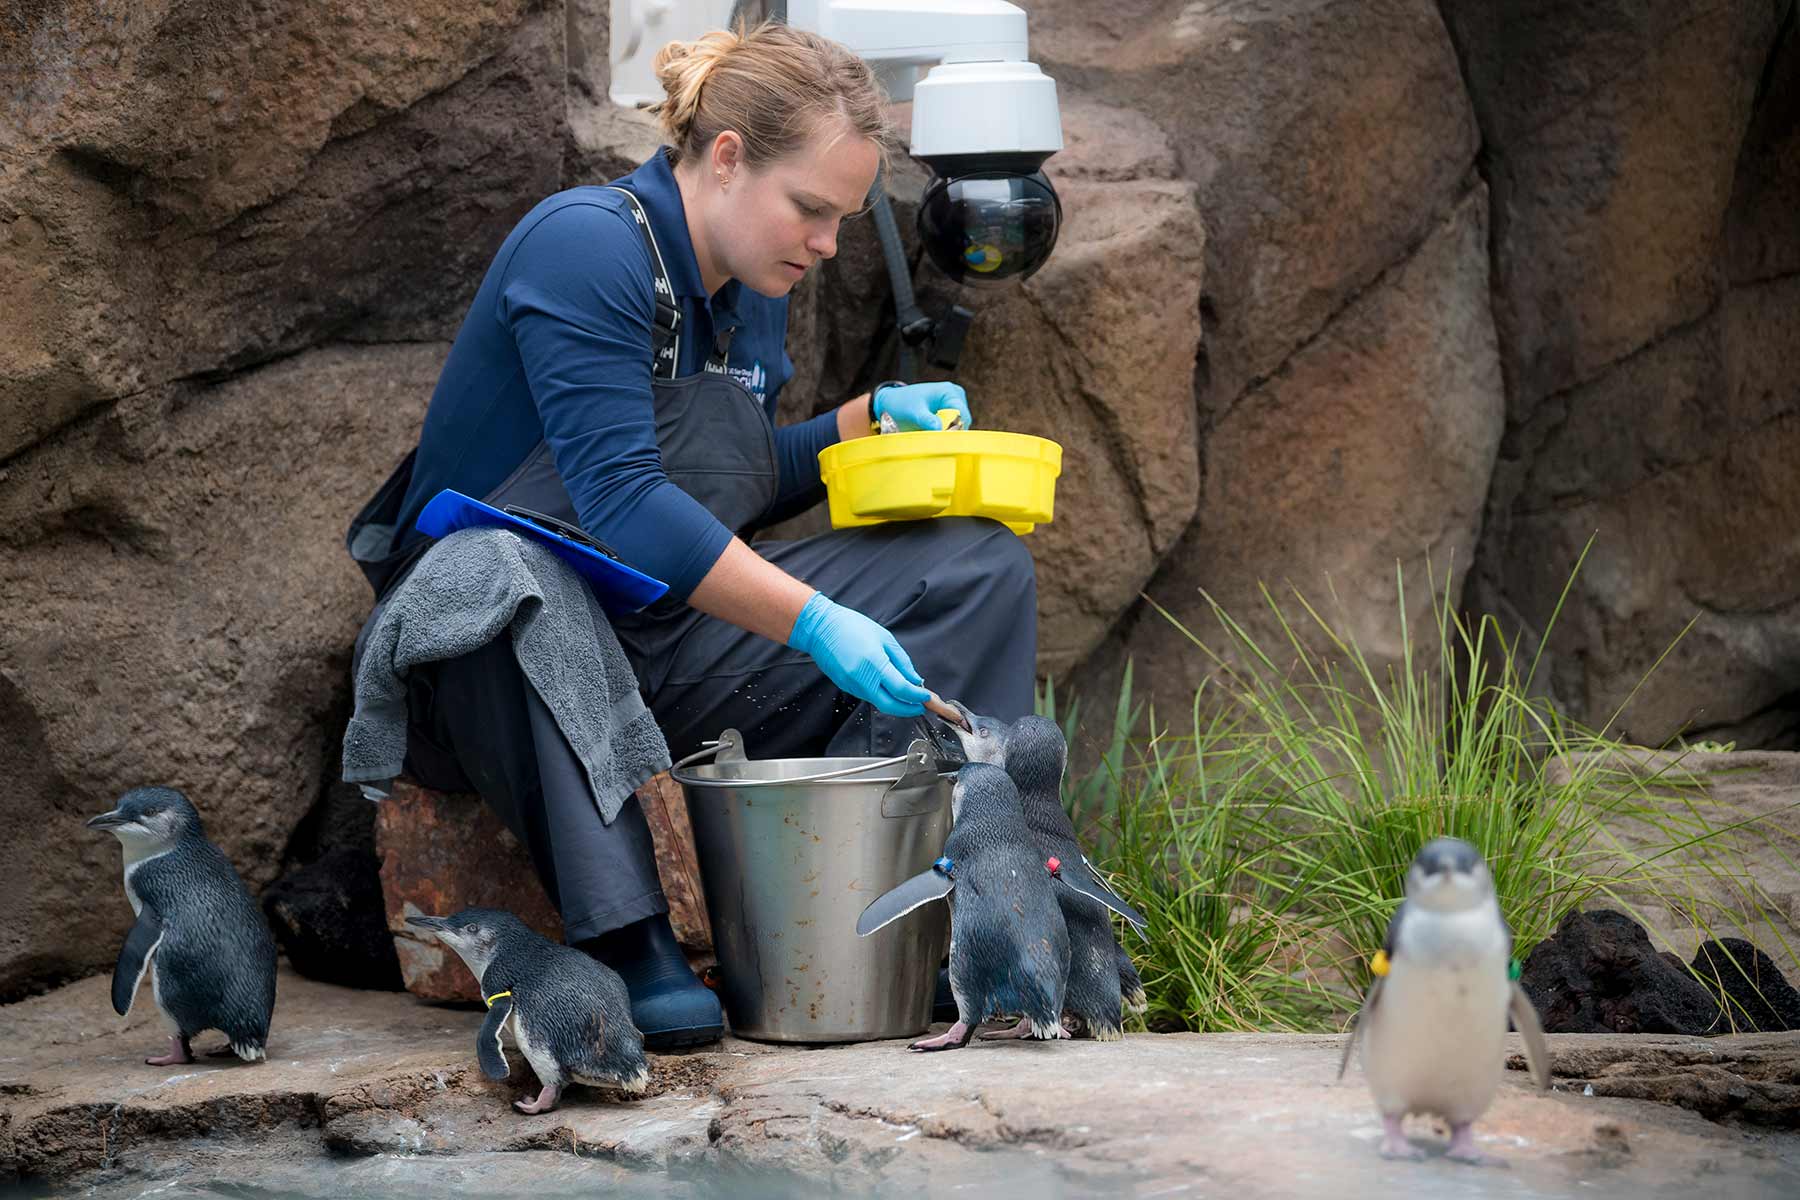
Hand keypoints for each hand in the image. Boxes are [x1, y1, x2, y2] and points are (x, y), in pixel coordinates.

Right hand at [786, 593, 931, 716]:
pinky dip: (881, 695)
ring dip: (895, 703)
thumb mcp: (884, 638)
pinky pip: (868, 696)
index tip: (926, 696)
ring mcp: (852, 685)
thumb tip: (914, 679)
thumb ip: (902, 661)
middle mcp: (862, 679)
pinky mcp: (846, 686)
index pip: (901, 689)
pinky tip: (889, 688)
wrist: (820, 628)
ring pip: (879, 702)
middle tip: (920, 706)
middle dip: (908, 709)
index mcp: (874, 664)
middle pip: (890, 706)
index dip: (917, 696)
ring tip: (908, 695)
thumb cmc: (851, 626)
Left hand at [872, 381, 972, 431]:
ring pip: (958, 428)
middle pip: (962, 422)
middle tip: (936, 443)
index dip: (955, 428)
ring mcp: (953, 407)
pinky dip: (943, 435)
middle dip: (951, 433)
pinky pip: (951, 429)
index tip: (943, 441)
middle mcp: (955, 398)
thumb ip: (927, 420)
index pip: (961, 414)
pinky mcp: (948, 416)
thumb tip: (940, 430)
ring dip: (947, 436)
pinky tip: (931, 438)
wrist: (891, 404)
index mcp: (949, 391)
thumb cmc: (901, 404)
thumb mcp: (913, 412)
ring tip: (931, 440)